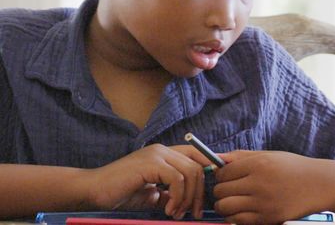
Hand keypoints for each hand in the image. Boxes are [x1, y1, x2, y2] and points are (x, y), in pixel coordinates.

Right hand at [80, 144, 209, 217]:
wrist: (91, 192)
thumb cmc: (119, 194)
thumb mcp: (151, 194)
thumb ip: (169, 193)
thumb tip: (187, 201)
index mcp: (165, 154)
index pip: (199, 155)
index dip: (212, 169)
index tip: (213, 192)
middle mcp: (164, 150)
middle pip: (199, 166)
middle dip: (200, 193)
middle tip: (192, 213)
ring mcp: (157, 154)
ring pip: (191, 172)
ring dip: (188, 198)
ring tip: (176, 214)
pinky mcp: (150, 163)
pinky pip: (177, 178)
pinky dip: (177, 196)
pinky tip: (168, 210)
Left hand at [213, 150, 326, 223]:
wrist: (320, 184)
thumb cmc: (294, 168)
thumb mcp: (270, 155)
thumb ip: (241, 156)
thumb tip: (216, 158)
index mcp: (259, 164)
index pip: (222, 172)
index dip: (221, 175)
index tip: (228, 177)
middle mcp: (259, 183)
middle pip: (220, 191)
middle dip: (221, 191)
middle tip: (230, 190)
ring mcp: (262, 202)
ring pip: (224, 207)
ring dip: (225, 205)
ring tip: (234, 202)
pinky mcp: (267, 218)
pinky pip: (237, 220)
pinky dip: (235, 217)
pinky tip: (243, 210)